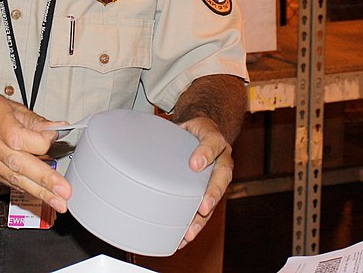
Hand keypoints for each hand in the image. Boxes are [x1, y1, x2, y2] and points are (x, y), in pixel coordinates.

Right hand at [0, 92, 70, 212]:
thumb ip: (32, 120)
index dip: (40, 142)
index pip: (18, 137)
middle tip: (63, 191)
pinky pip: (6, 181)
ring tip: (57, 201)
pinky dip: (25, 188)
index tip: (54, 140)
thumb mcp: (5, 104)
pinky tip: (41, 195)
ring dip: (37, 191)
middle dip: (42, 179)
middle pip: (16, 162)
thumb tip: (56, 130)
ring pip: (12, 177)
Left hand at [176, 116, 233, 249]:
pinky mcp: (208, 192)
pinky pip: (206, 209)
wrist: (203, 133)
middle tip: (203, 208)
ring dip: (203, 218)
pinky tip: (185, 237)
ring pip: (214, 199)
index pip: (213, 144)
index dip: (206, 153)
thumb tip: (140, 135)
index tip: (195, 165)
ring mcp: (217, 178)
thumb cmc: (192, 131)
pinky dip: (196, 224)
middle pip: (221, 178)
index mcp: (215, 141)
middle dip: (212, 195)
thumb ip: (174, 129)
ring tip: (191, 232)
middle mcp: (221, 160)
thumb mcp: (185, 124)